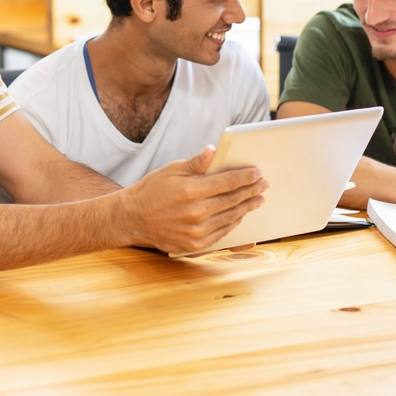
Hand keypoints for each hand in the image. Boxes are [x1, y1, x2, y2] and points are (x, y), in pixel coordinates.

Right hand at [121, 145, 266, 254]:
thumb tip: (213, 150)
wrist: (132, 218)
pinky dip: (233, 223)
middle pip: (233, 200)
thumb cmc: (152, 190)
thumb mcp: (171, 170)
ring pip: (230, 218)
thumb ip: (196, 163)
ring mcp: (196, 231)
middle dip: (250, 191)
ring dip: (246, 208)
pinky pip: (221, 233)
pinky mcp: (195, 245)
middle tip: (263, 184)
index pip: (227, 182)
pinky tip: (240, 214)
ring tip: (257, 199)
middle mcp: (196, 213)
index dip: (245, 177)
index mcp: (191, 191)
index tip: (257, 172)